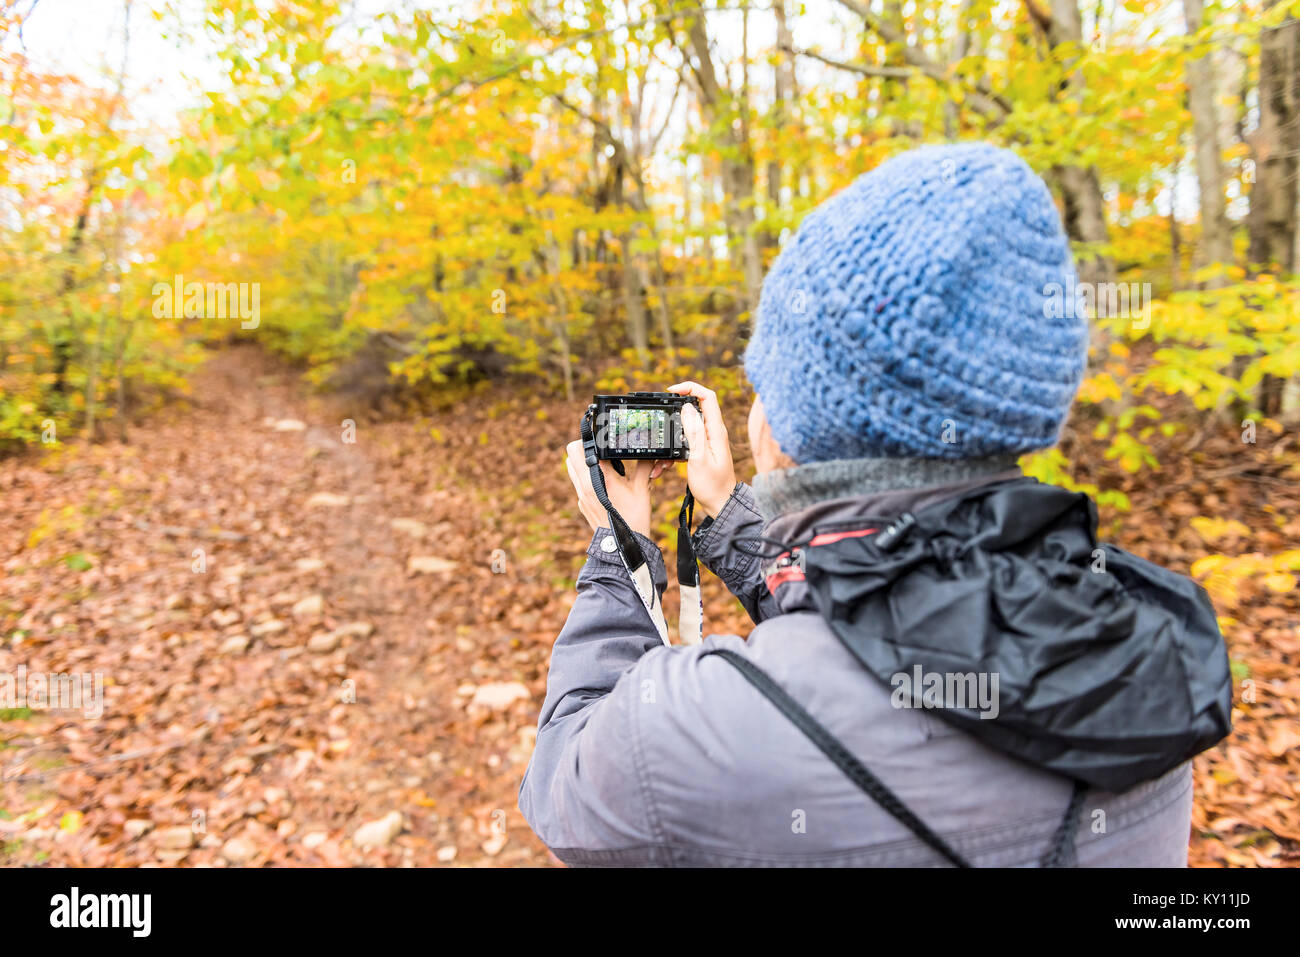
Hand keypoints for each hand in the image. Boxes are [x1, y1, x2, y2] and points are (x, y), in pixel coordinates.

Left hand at [564, 440, 659, 537]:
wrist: (623, 546)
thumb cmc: (634, 518)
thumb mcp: (642, 488)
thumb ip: (643, 466)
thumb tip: (649, 452)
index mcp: (598, 477)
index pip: (580, 447)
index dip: (590, 438)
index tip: (600, 438)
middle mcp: (584, 485)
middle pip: (571, 454)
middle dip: (584, 448)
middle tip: (601, 451)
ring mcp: (581, 496)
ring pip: (572, 468)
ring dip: (583, 463)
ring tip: (603, 466)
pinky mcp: (582, 504)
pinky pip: (578, 483)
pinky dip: (586, 478)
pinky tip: (603, 483)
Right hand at [667, 381, 736, 518]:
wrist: (720, 505)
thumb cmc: (712, 486)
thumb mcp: (699, 458)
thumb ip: (694, 432)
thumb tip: (688, 407)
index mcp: (716, 430)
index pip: (708, 396)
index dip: (690, 387)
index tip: (671, 391)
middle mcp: (713, 431)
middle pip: (695, 407)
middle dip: (675, 413)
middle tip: (661, 422)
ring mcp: (708, 440)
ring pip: (686, 427)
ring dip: (671, 438)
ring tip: (661, 458)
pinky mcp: (702, 450)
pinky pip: (684, 442)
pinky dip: (672, 452)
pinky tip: (663, 466)